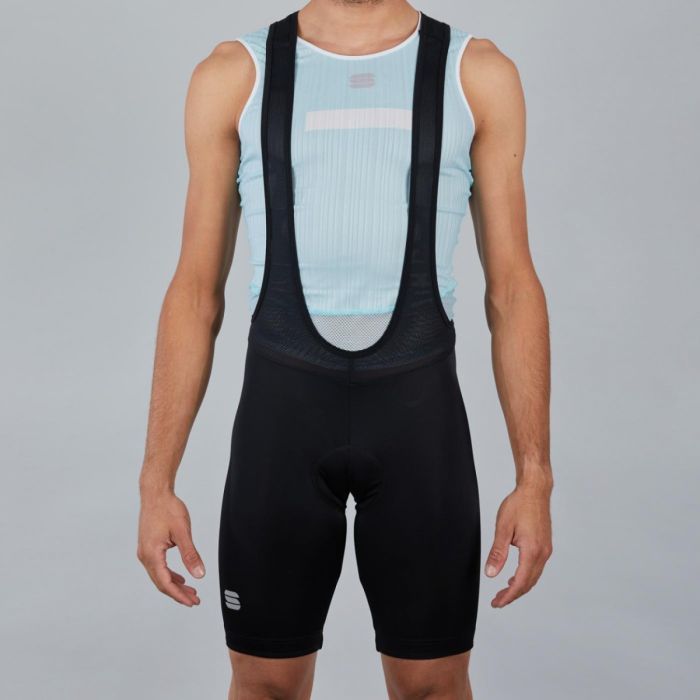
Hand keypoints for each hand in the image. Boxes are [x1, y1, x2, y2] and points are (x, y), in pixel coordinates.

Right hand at [137, 490, 204, 605]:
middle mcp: (145, 556)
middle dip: (178, 593)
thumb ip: (190, 554)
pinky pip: (158, 567)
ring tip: (190, 591)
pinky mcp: (148, 547)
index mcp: (152, 554)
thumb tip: (199, 575)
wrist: (155, 494)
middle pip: (161, 582)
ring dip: (174, 585)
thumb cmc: (168, 509)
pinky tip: (180, 577)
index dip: (179, 595)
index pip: (165, 582)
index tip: (192, 602)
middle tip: (194, 600)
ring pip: (159, 575)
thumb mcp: (182, 532)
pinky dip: (169, 575)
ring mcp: (145, 552)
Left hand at [485, 482, 552, 607]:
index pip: (520, 583)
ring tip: (504, 592)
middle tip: (497, 601)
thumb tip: (490, 574)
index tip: (497, 603)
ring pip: (534, 576)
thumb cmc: (518, 505)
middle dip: (513, 595)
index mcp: (532, 551)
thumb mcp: (503, 528)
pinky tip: (515, 576)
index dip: (508, 596)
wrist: (535, 490)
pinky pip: (536, 567)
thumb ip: (497, 552)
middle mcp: (543, 553)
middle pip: (528, 583)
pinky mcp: (545, 545)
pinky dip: (526, 576)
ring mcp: (546, 550)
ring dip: (520, 587)